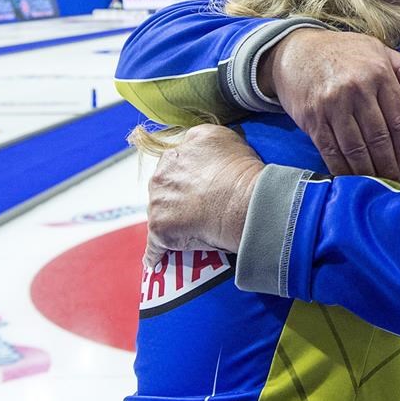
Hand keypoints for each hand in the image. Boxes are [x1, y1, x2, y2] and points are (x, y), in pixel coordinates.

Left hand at [144, 124, 263, 268]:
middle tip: (197, 208)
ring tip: (187, 232)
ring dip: (169, 220)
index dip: (189, 174)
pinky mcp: (159, 227)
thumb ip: (205, 143)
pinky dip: (157, 254)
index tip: (200, 185)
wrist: (245, 202)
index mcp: (182, 148)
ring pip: (159, 211)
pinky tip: (160, 261)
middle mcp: (164, 169)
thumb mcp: (227, 139)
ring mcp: (158, 199)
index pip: (177, 161)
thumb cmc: (244, 174)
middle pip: (163, 185)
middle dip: (176, 195)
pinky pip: (154, 246)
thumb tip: (204, 152)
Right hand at [258, 28, 399, 179]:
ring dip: (368, 171)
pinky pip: (330, 150)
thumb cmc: (344, 52)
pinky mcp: (312, 118)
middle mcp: (356, 89)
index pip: (399, 119)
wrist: (296, 50)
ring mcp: (332, 104)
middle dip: (389, 165)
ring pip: (355, 148)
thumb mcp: (379, 50)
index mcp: (379, 73)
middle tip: (396, 182)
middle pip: (378, 137)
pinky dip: (342, 168)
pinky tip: (351, 178)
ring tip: (377, 184)